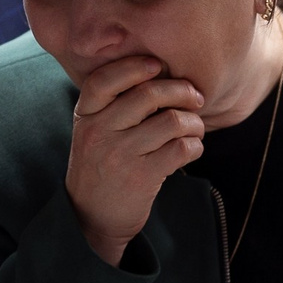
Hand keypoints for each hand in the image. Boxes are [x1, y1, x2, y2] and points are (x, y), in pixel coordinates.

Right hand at [66, 56, 204, 264]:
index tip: (158, 65)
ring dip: (195, 123)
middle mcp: (99, 132)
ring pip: (172, 121)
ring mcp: (120, 154)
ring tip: (195, 129)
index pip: (105, 79)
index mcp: (86, 115)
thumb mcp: (92, 131)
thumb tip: (160, 73)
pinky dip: (195, 145)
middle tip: (196, 99)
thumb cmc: (100, 165)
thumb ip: (113, 105)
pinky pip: (181, 148)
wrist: (92, 217)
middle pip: (148, 95)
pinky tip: (191, 149)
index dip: (135, 66)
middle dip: (182, 91)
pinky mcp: (142, 177)